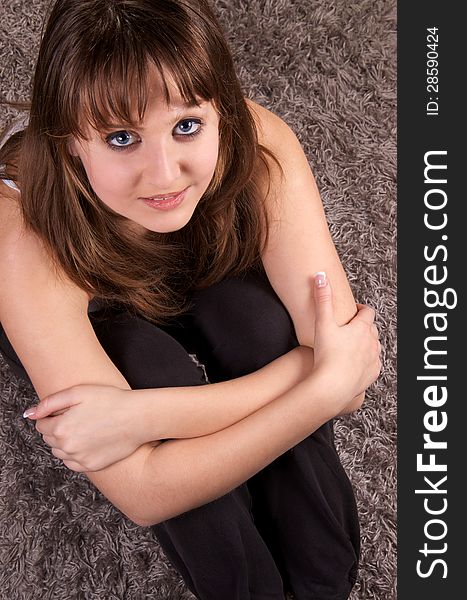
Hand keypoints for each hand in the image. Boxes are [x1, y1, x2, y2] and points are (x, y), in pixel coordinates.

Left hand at [23, 385, 141, 471]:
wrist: (138, 417)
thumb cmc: (111, 400)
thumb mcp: (78, 392)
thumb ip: (50, 403)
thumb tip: (29, 414)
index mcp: (61, 428)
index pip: (41, 425)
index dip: (52, 415)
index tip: (66, 410)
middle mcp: (67, 447)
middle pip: (49, 439)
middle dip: (57, 428)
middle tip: (77, 417)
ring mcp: (80, 459)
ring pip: (60, 452)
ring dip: (65, 442)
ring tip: (84, 428)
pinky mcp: (92, 466)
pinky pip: (73, 463)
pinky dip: (75, 454)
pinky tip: (88, 441)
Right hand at [311, 272, 380, 410]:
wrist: (332, 387)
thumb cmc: (327, 355)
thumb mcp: (322, 323)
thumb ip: (322, 298)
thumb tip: (321, 275)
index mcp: (362, 328)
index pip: (368, 312)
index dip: (360, 309)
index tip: (352, 310)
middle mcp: (372, 342)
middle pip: (372, 328)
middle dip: (363, 326)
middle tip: (349, 327)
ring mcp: (374, 359)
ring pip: (375, 346)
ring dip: (366, 343)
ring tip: (351, 345)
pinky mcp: (372, 374)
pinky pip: (373, 363)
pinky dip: (367, 360)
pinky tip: (355, 363)